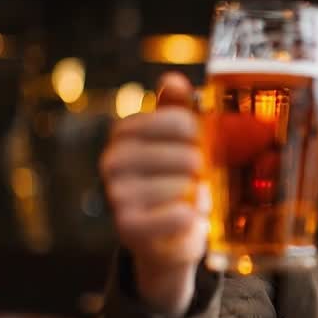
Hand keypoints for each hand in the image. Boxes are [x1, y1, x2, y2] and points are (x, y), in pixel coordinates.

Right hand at [100, 72, 207, 316]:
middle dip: (203, 169)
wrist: (167, 239)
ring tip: (190, 199)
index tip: (205, 144)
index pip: (178, 120)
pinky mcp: (128, 226)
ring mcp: (116, 194)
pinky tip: (186, 216)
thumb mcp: (178, 143)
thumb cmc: (175, 181)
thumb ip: (177, 109)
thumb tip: (172, 79)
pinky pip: (178, 215)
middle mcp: (112, 160)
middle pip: (186, 154)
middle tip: (201, 178)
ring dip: (198, 195)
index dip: (202, 134)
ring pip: (184, 185)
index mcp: (124, 132)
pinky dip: (192, 217)